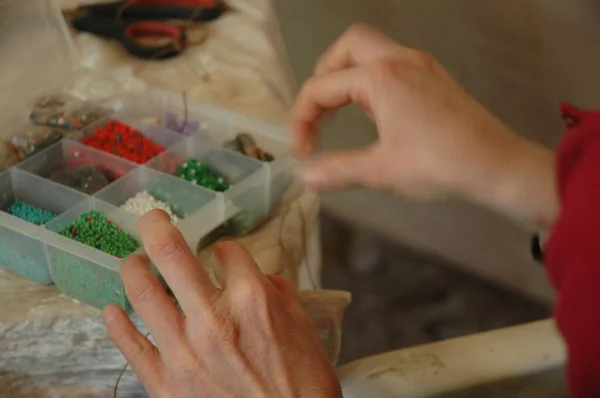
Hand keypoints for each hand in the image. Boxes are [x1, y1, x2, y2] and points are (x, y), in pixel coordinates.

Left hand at [103, 210, 340, 397]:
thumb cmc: (303, 385)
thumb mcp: (303, 329)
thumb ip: (278, 295)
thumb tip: (261, 279)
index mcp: (251, 299)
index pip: (226, 252)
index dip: (225, 249)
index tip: (224, 256)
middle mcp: (212, 318)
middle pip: (171, 255)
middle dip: (157, 227)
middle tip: (151, 219)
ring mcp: (183, 351)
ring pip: (142, 293)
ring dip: (133, 268)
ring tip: (132, 261)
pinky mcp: (165, 383)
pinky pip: (130, 346)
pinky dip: (116, 323)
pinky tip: (112, 310)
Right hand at [290, 24, 556, 225]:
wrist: (497, 166)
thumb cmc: (441, 164)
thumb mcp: (382, 170)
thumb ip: (337, 169)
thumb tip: (304, 176)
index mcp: (381, 77)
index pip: (321, 87)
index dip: (301, 120)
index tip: (301, 152)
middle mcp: (400, 59)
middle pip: (347, 47)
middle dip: (324, 76)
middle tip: (318, 112)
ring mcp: (421, 65)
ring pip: (371, 50)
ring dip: (348, 75)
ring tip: (339, 112)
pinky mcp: (434, 78)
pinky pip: (392, 63)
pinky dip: (371, 80)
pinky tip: (374, 112)